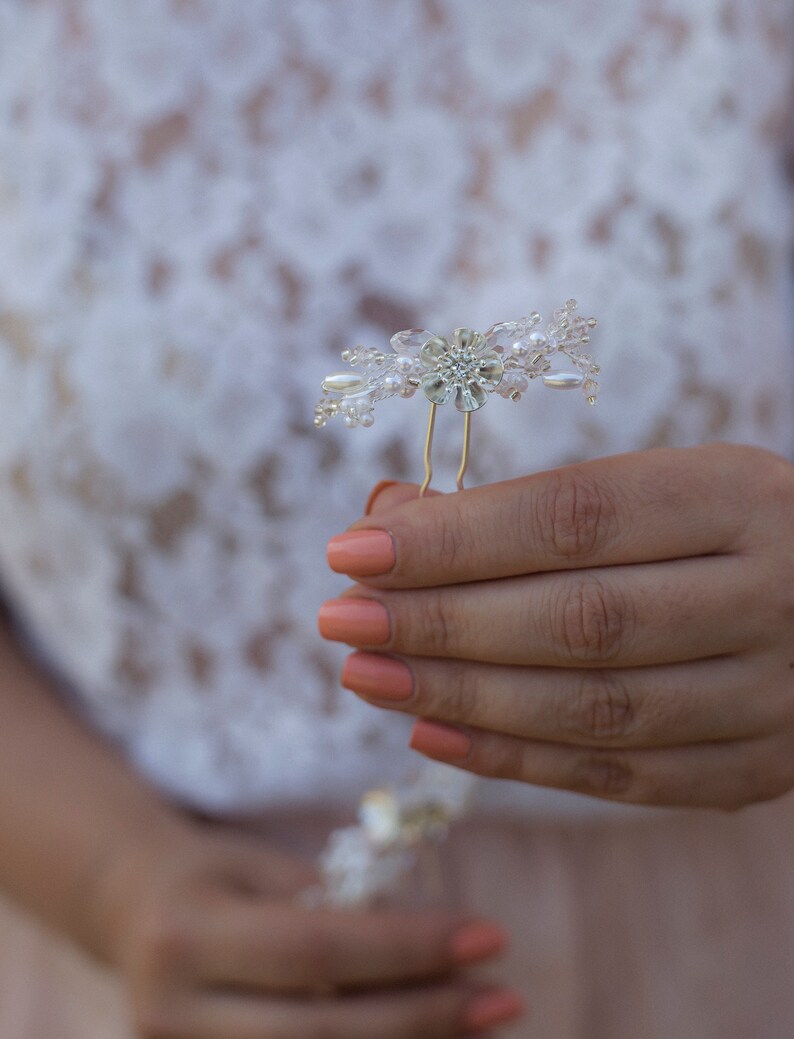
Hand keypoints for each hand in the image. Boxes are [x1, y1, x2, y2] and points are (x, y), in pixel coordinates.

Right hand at [93, 816, 521, 1037]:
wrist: (130, 913)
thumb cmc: (212, 874)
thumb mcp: (261, 867)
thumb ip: (330, 907)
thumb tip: (431, 947)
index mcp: (190, 931)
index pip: (317, 946)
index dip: (407, 947)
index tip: (488, 935)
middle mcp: (174, 1007)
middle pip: (322, 1025)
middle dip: (424, 1014)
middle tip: (503, 995)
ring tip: (481, 1020)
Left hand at [320, 444, 793, 810]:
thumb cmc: (716, 531)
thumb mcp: (649, 487)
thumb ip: (524, 507)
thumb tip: (388, 518)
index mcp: (737, 497)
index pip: (573, 517)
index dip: (456, 537)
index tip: (355, 549)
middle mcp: (769, 596)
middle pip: (578, 618)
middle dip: (441, 622)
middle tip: (341, 620)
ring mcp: (771, 694)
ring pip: (594, 707)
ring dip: (461, 697)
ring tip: (365, 676)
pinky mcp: (756, 768)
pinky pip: (621, 776)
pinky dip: (515, 760)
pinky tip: (430, 736)